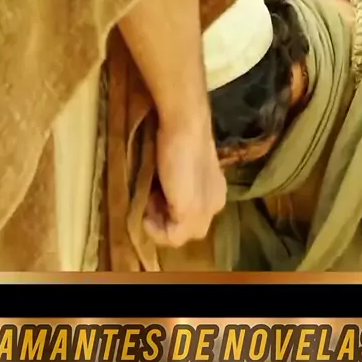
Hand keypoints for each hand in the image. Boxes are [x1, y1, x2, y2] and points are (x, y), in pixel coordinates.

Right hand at [143, 113, 226, 247]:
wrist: (185, 124)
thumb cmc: (178, 136)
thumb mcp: (176, 165)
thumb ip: (174, 183)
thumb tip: (157, 196)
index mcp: (214, 191)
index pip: (191, 215)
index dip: (167, 209)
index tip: (151, 193)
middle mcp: (215, 203)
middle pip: (185, 227)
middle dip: (162, 218)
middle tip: (147, 198)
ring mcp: (205, 211)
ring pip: (179, 235)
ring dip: (157, 223)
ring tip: (147, 200)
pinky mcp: (191, 215)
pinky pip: (171, 237)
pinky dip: (154, 230)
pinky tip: (146, 213)